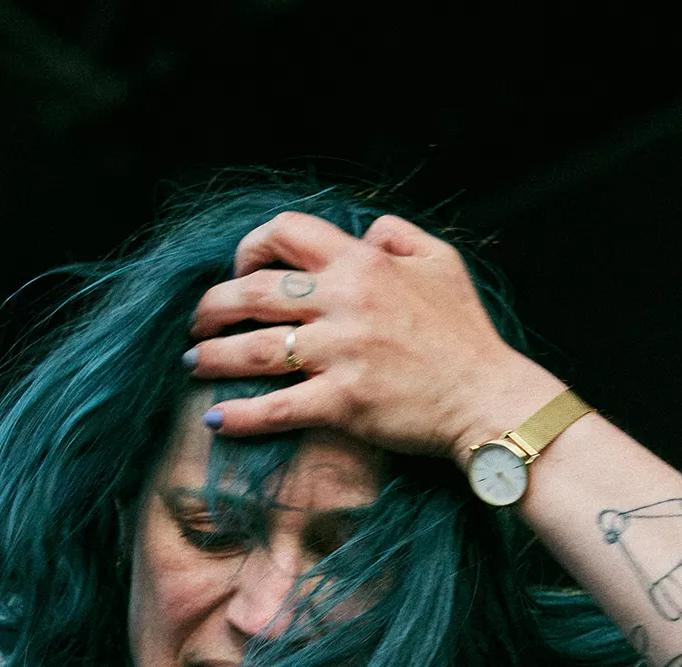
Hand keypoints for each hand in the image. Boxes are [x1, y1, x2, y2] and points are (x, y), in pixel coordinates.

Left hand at [186, 210, 560, 465]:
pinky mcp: (344, 402)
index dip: (250, 247)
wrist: (489, 398)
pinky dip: (239, 416)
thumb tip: (365, 230)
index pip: (286, 232)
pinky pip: (277, 408)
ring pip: (255, 349)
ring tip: (193, 365)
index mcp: (363, 262)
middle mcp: (345, 301)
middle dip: (212, 307)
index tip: (239, 272)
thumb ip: (398, 236)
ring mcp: (342, 353)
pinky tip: (214, 421)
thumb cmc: (467, 336)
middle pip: (254, 292)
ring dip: (213, 357)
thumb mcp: (441, 263)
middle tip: (197, 324)